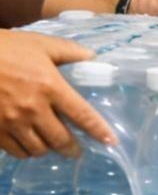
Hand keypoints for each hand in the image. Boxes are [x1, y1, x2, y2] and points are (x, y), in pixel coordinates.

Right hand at [0, 31, 113, 156]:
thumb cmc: (7, 48)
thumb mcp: (41, 44)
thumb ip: (69, 52)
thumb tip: (92, 58)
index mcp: (51, 87)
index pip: (82, 115)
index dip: (99, 131)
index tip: (110, 142)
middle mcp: (34, 109)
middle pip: (60, 140)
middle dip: (72, 148)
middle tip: (76, 151)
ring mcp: (12, 122)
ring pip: (38, 149)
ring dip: (48, 149)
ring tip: (50, 145)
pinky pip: (16, 151)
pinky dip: (26, 151)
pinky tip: (28, 144)